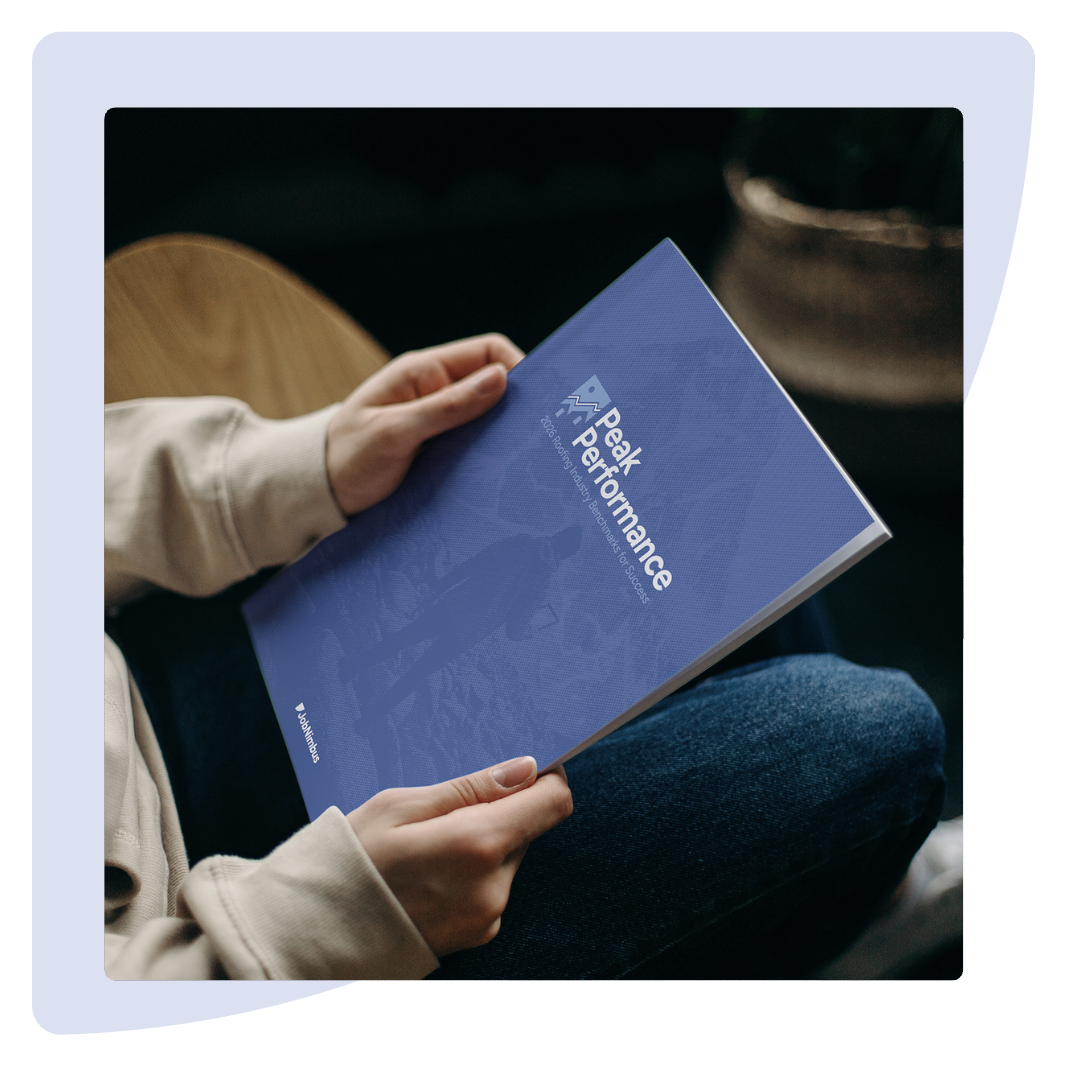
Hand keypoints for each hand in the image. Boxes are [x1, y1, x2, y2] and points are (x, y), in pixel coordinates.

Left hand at [326, 333, 524, 515]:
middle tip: (539, 435)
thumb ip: (448, 406)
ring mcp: (439, 421)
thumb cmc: (348, 457)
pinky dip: (489, 454)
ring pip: (488, 418)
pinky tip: (501, 472)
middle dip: (517, 406)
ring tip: (522, 458)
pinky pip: (475, 444)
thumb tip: (502, 379)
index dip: (518, 369)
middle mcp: (436, 391)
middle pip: (495, 386)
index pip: (488, 352)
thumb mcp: (396, 432)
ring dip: (503, 434)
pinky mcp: (440, 449)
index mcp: (424, 372)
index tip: (538, 402)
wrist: (319, 494)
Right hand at [346, 757, 572, 955]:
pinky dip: (473, 871)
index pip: (552, 803)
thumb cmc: (350, 860)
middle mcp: (493, 887)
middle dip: (500, 811)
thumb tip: (526, 769)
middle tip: (448, 807)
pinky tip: (430, 871)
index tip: (526, 767)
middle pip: (527, 828)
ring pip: (508, 857)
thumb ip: (471, 788)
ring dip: (484, 842)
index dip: (546, 778)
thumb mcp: (401, 806)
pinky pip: (493, 887)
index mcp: (478, 845)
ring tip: (429, 844)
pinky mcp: (479, 935)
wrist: (315, 934)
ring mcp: (488, 916)